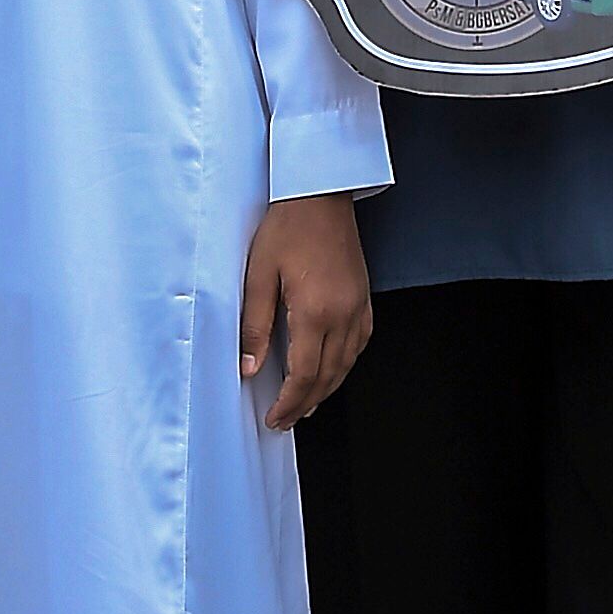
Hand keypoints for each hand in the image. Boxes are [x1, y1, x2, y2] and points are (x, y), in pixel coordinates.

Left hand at [242, 193, 374, 429]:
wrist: (320, 193)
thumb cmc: (287, 226)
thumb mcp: (258, 275)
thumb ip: (254, 325)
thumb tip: (249, 367)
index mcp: (314, 312)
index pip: (303, 375)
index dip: (288, 402)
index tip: (275, 418)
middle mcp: (342, 314)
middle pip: (328, 376)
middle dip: (305, 403)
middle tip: (285, 420)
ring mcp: (358, 306)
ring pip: (347, 364)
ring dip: (326, 389)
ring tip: (305, 404)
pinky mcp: (364, 297)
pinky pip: (359, 343)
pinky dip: (345, 365)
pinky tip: (331, 369)